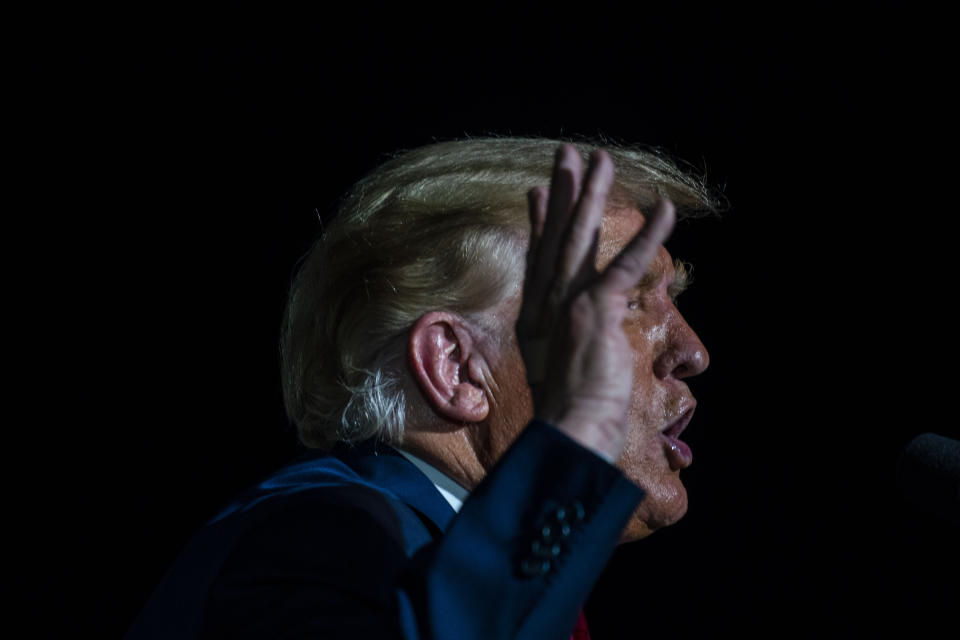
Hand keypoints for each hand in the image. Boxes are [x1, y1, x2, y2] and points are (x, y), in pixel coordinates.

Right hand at [517, 145, 674, 462]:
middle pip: (554, 236)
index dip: (540, 223)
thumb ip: (561, 345)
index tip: (536, 192)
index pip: (539, 259)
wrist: (569, 432)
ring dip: (592, 196)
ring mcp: (567, 304)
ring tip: (601, 159)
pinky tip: (663, 210)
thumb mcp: (556, 372)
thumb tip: (566, 336)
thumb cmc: (568, 414)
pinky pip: (624, 265)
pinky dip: (646, 237)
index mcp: (536, 316)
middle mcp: (545, 303)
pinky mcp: (594, 311)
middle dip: (562, 192)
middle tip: (567, 154)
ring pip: (579, 238)